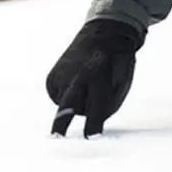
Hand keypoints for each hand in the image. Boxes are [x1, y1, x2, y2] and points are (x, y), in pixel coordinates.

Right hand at [46, 18, 145, 137]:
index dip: (94, 125)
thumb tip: (92, 126)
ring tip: (86, 86)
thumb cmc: (115, 62)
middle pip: (67, 106)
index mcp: (98, 76)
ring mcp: (61, 75)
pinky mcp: (51, 78)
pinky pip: (57, 98)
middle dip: (63, 123)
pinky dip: (65, 97)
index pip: (96, 108)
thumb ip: (107, 106)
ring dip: (74, 104)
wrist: (103, 34)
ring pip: (64, 106)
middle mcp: (76, 75)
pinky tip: (74, 84)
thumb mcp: (120, 83)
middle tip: (58, 137)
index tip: (92, 136)